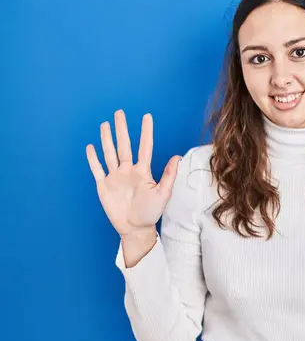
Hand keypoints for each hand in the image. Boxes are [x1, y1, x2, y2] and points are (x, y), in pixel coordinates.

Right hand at [85, 109, 180, 237]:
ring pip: (109, 153)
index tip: (147, 116)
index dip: (145, 132)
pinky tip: (91, 147)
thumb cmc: (151, 212)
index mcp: (142, 171)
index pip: (144, 147)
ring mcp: (115, 177)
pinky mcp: (104, 186)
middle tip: (119, 112)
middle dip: (121, 129)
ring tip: (105, 124)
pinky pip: (97, 169)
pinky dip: (93, 159)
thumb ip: (169, 175)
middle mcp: (128, 170)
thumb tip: (177, 156)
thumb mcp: (163, 194)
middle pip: (124, 145)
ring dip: (107, 139)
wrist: (135, 228)